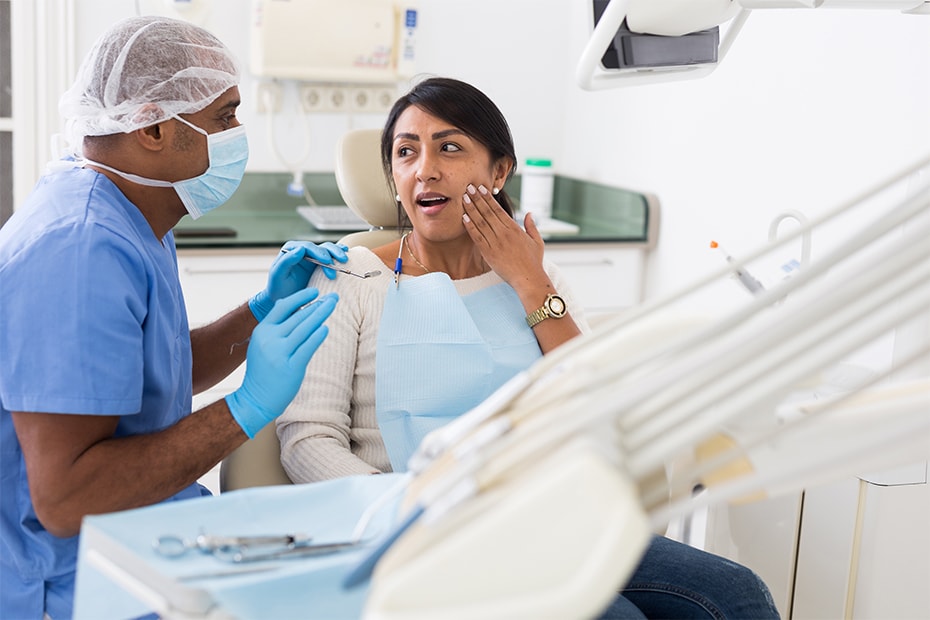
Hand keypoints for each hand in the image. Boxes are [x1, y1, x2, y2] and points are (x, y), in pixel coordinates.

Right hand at [227, 288, 337, 437]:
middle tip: (333, 297)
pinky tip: (325, 328)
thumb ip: (274, 327)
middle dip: (318, 305)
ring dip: (321, 314)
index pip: (282, 307)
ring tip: (332, 306)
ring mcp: (280, 353)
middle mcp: (270, 339)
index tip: (315, 291)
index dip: (300, 297)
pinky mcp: (291, 367)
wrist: (255, 399)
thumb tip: (289, 306)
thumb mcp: (261, 344)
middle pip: (297, 316)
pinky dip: (317, 336)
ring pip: (305, 329)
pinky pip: (308, 347)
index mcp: (262, 331)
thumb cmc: (262, 371)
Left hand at [248, 241, 347, 320]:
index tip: (327, 261)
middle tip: (341, 261)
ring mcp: (312, 257)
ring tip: (345, 260)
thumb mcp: (278, 275)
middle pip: (320, 247)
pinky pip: (331, 257)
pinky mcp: (320, 265)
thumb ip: (286, 261)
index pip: (307, 247)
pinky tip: (346, 255)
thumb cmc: (278, 289)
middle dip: (331, 253)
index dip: (318, 252)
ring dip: (337, 253)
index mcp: (291, 250)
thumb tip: (300, 249)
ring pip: (328, 250)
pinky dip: (339, 255)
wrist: (284, 300)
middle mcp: (302, 251)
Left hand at [461, 183, 546, 285]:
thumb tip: (529, 213)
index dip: (488, 198)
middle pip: (487, 212)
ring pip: (480, 222)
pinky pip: (477, 237)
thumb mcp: (537, 241)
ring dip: (471, 209)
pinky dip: (470, 227)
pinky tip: (464, 218)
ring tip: (464, 198)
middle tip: (468, 187)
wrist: (529, 279)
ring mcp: (495, 243)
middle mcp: (504, 233)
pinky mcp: (489, 253)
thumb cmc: (533, 262)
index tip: (481, 188)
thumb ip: (532, 226)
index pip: (498, 209)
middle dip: (477, 198)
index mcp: (514, 228)